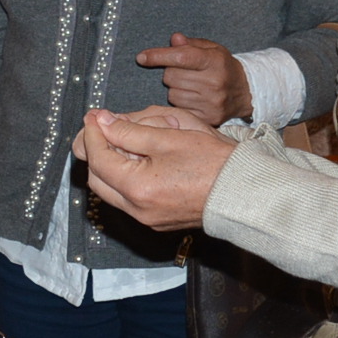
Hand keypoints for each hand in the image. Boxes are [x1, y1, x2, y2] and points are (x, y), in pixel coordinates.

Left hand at [71, 105, 234, 231]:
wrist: (243, 192)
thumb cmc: (212, 162)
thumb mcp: (168, 137)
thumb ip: (129, 130)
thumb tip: (102, 122)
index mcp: (137, 189)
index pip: (98, 159)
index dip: (93, 133)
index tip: (94, 116)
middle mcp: (137, 210)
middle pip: (98, 180)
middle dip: (96, 152)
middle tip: (103, 129)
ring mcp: (148, 219)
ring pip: (112, 192)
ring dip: (110, 167)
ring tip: (120, 142)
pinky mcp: (159, 221)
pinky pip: (129, 201)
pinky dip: (125, 180)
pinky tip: (137, 161)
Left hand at [135, 32, 248, 123]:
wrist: (246, 93)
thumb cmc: (223, 67)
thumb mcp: (212, 49)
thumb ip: (191, 44)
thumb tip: (174, 39)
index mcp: (214, 61)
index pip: (180, 57)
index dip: (158, 56)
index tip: (141, 57)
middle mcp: (214, 82)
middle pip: (171, 76)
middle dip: (171, 73)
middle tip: (184, 73)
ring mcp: (211, 102)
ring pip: (172, 94)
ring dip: (175, 89)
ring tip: (190, 86)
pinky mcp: (208, 118)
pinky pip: (179, 109)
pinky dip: (181, 103)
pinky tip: (193, 98)